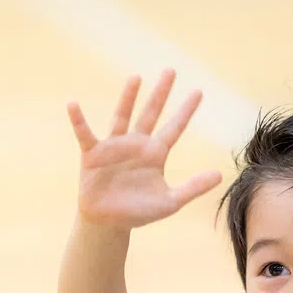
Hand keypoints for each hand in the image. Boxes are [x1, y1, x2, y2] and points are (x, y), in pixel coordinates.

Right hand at [66, 70, 223, 228]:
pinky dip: (79, 120)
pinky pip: (85, 134)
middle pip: (151, 113)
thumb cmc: (138, 211)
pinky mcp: (93, 154)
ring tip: (136, 77)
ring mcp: (114, 147)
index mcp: (155, 154)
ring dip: (129, 97)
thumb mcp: (170, 201)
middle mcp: (136, 144)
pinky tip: (73, 105)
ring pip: (123, 116)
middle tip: (171, 70)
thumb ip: (193, 187)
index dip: (186, 111)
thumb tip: (220, 175)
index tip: (199, 92)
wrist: (108, 222)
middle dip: (161, 93)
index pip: (174, 128)